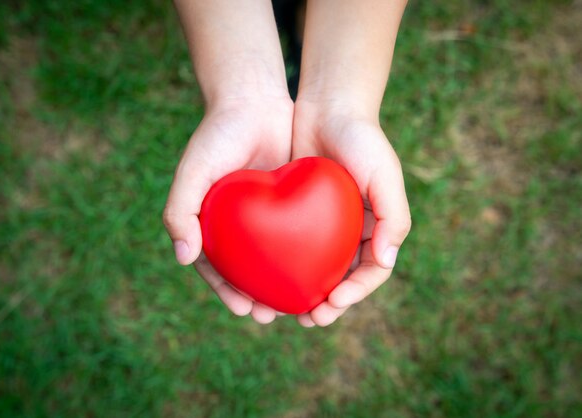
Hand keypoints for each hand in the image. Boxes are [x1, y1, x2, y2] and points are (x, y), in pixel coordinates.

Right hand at [163, 96, 292, 323]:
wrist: (252, 99)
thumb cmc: (217, 135)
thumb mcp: (192, 172)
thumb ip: (180, 212)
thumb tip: (184, 256)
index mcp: (211, 223)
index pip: (217, 267)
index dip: (228, 292)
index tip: (245, 310)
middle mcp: (237, 223)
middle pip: (247, 269)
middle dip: (259, 296)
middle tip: (273, 315)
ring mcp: (264, 214)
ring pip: (275, 257)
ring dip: (284, 282)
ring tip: (299, 303)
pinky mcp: (291, 201)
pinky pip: (299, 233)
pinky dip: (305, 253)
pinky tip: (319, 269)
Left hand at [291, 103, 410, 326]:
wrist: (328, 106)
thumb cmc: (361, 138)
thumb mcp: (384, 174)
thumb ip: (393, 217)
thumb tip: (386, 261)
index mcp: (377, 227)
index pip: (371, 272)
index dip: (355, 293)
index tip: (332, 304)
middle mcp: (352, 230)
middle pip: (342, 277)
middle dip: (327, 304)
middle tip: (307, 319)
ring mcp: (326, 222)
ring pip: (315, 267)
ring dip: (304, 291)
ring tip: (285, 309)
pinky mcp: (300, 212)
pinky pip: (293, 245)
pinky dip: (285, 264)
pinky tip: (267, 275)